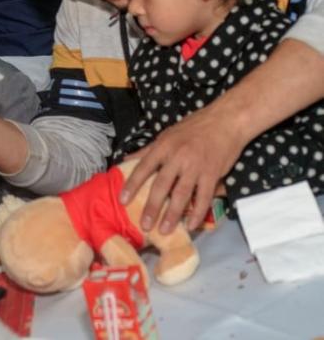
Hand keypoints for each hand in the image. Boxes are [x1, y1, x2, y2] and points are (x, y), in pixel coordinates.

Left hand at [119, 105, 242, 233]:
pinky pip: (204, 197)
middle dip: (152, 207)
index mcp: (163, 147)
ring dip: (172, 214)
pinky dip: (197, 213)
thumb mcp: (167, 134)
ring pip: (181, 194)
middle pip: (161, 185)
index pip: (143, 168)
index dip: (132, 185)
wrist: (226, 120)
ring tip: (164, 230)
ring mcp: (196, 167)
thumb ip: (147, 150)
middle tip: (144, 225)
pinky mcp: (213, 174)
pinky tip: (191, 225)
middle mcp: (177, 157)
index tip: (122, 201)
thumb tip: (126, 160)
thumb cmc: (194, 127)